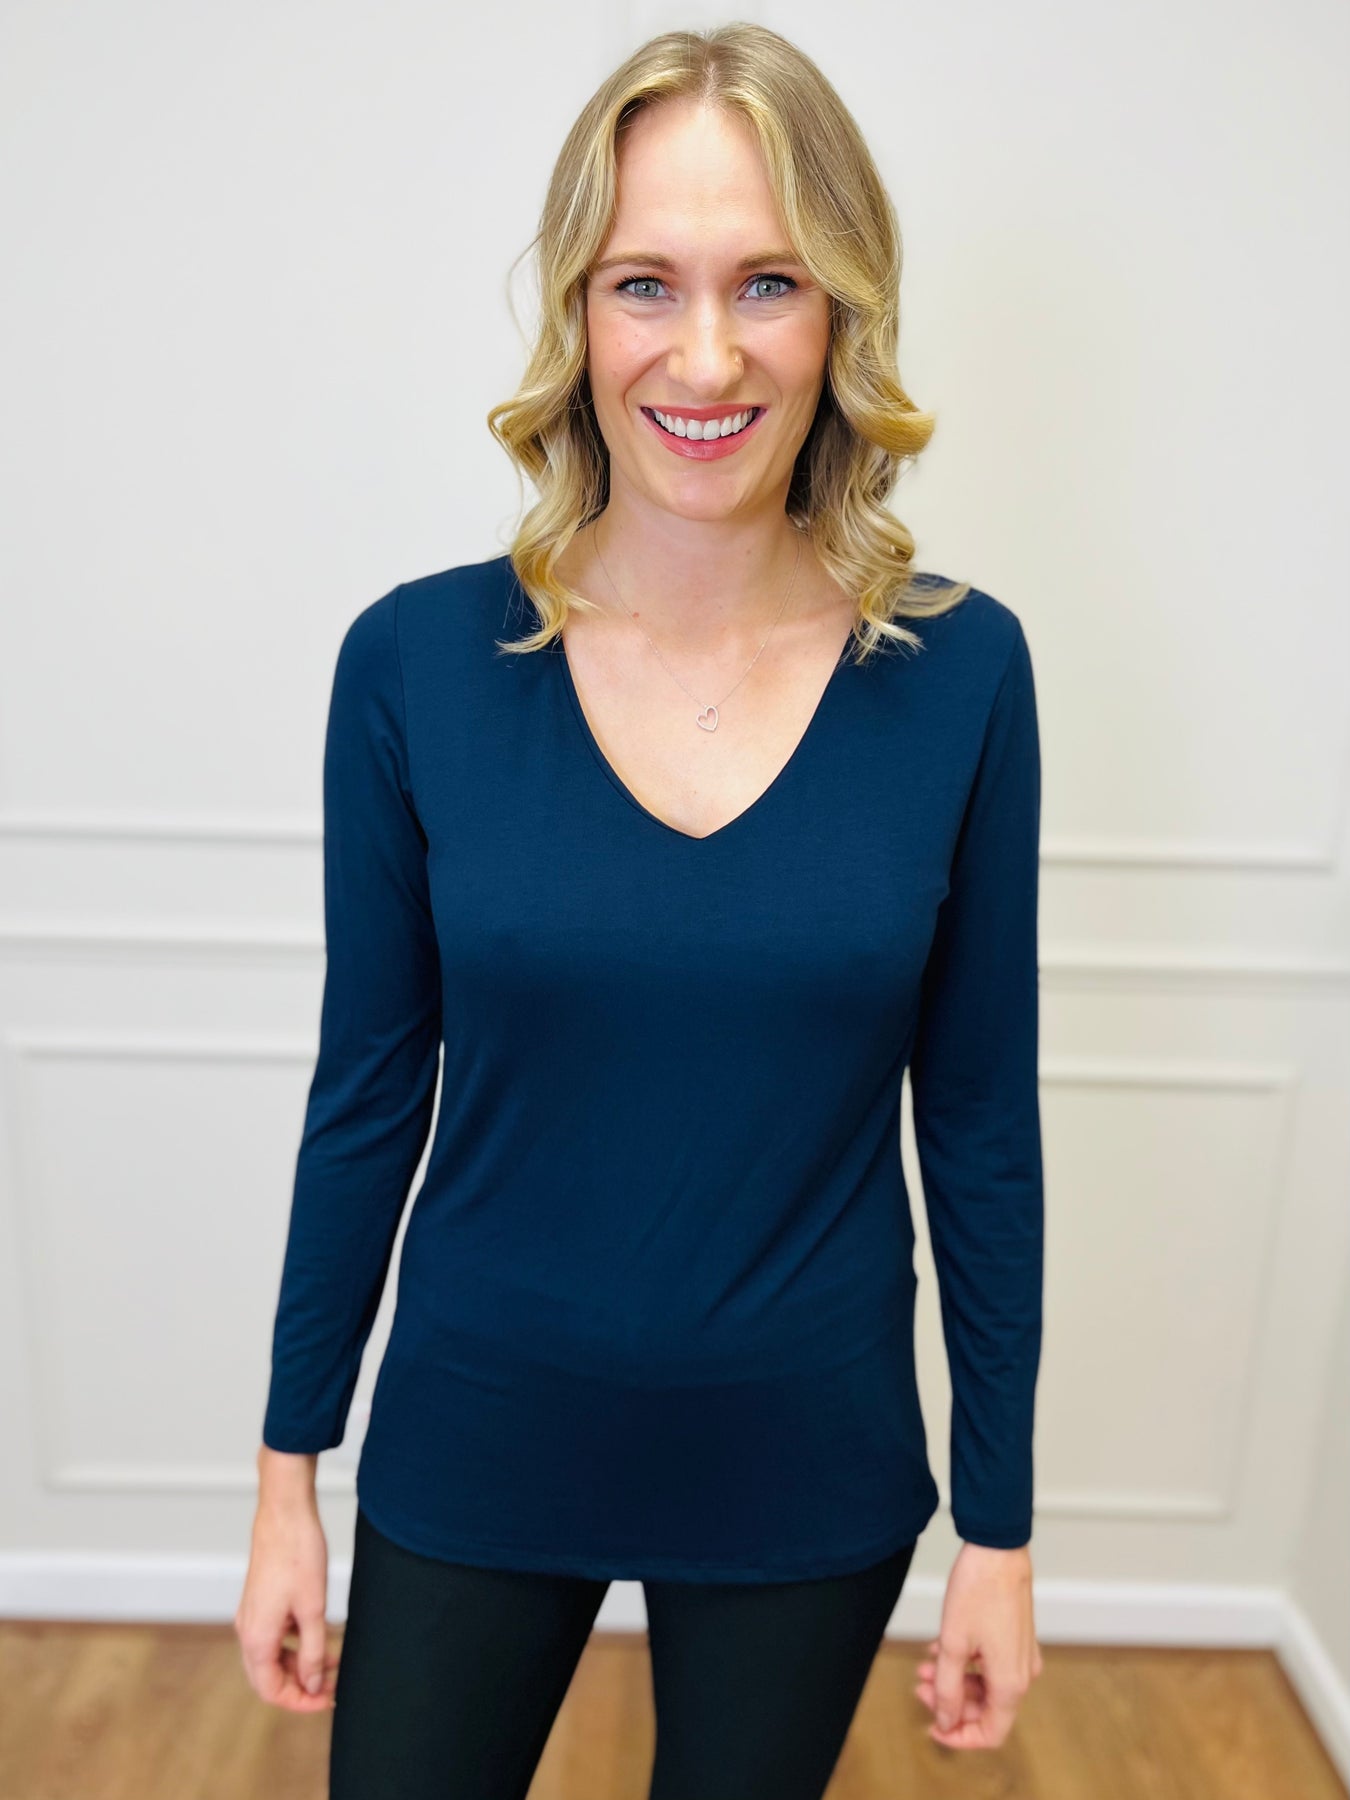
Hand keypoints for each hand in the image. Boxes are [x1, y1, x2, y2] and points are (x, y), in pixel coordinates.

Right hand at [234, 1495, 339, 1711]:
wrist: (284, 1514)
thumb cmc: (298, 1555)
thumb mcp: (313, 1609)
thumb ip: (313, 1652)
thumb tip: (313, 1684)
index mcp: (256, 1638)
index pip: (271, 1690)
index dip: (300, 1701)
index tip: (328, 1699)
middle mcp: (248, 1631)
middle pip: (269, 1677)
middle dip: (302, 1685)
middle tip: (334, 1683)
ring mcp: (252, 1615)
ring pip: (273, 1657)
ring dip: (300, 1663)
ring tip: (334, 1659)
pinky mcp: (260, 1601)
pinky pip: (275, 1636)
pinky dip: (296, 1643)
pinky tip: (320, 1634)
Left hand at [913, 1541, 1042, 1748]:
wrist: (998, 1549)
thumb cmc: (977, 1591)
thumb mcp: (953, 1645)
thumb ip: (947, 1689)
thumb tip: (945, 1721)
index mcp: (1011, 1684)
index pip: (990, 1734)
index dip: (959, 1737)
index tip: (932, 1727)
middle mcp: (1022, 1675)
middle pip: (986, 1709)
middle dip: (950, 1701)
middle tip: (919, 1683)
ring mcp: (1021, 1655)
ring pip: (986, 1685)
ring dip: (954, 1679)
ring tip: (924, 1663)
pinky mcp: (1016, 1638)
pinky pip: (990, 1665)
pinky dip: (965, 1663)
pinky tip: (940, 1648)